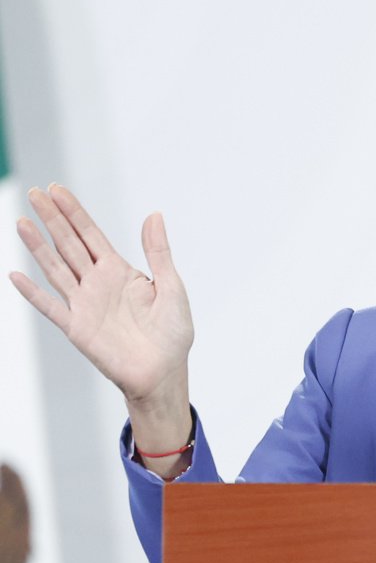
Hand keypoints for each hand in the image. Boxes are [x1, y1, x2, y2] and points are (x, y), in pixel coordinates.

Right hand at [9, 185, 193, 418]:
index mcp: (120, 272)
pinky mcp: (77, 328)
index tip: (56, 190)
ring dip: (38, 246)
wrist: (164, 372)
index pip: (91, 235)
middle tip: (34, 193)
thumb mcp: (171, 287)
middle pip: (69, 244)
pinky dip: (33, 293)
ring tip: (22, 221)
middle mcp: (98, 284)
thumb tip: (154, 214)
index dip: (74, 212)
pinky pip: (51, 307)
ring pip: (56, 268)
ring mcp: (84, 305)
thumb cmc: (172, 333)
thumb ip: (158, 252)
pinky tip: (16, 275)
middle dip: (52, 219)